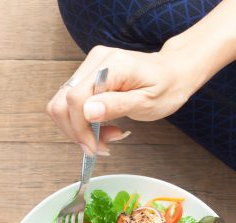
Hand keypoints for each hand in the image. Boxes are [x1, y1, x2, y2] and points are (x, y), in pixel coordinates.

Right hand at [46, 44, 206, 153]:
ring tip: (105, 137)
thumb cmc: (166, 87)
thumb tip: (87, 111)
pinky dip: (81, 122)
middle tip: (100, 146)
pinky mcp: (87, 75)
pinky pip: (71, 103)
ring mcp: (89, 67)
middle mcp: (95, 61)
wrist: (174, 72)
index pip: (76, 99)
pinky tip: (101, 128)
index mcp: (112, 65)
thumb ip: (116, 105)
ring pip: (62, 105)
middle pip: (61, 102)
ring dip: (78, 129)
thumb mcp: (146, 103)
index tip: (94, 148)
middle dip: (76, 131)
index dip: (80, 128)